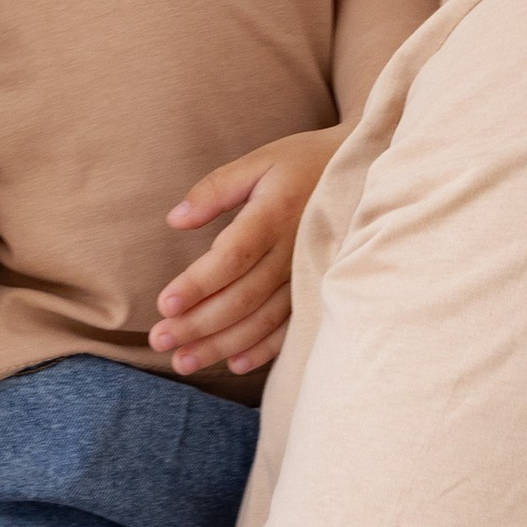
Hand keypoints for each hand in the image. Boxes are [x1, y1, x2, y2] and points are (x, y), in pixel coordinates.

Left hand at [150, 123, 340, 375]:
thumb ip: (215, 189)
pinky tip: (234, 364)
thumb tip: (176, 220)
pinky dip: (264, 349)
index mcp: (274, 215)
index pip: (232, 257)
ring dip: (222, 344)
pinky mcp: (318, 289)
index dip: (199, 283)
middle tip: (160, 341)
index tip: (164, 304)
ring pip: (262, 320)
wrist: (367, 172)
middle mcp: (293, 251)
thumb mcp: (259, 162)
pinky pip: (291, 328)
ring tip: (184, 361)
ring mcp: (308, 275)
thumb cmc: (303, 164)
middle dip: (199, 324)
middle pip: (242, 297)